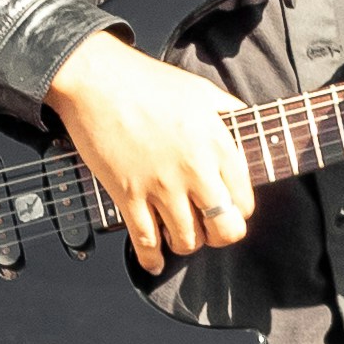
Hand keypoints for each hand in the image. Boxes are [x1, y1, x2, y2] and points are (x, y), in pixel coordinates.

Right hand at [48, 25, 255, 271]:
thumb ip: (230, 114)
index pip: (245, 202)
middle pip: (225, 229)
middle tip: (211, 231)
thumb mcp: (203, 92)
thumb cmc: (148, 81)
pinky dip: (151, 259)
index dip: (239, 212)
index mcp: (217, 146)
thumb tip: (247, 128)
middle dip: (221, 237)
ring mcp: (160, 186)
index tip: (229, 209)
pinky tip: (154, 262)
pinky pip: (145, 242)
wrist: (96, 81)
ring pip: (187, 240)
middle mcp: (194, 172)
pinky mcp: (127, 195)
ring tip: (181, 236)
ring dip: (186, 244)